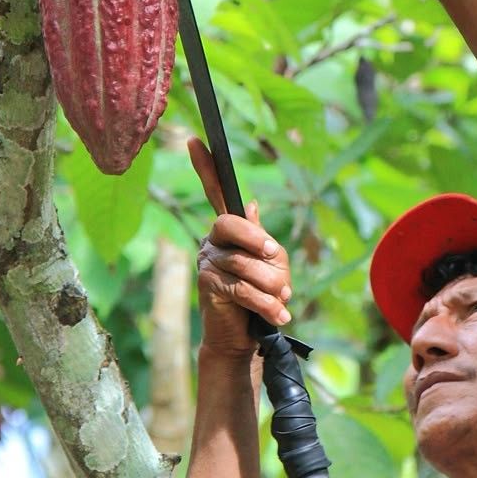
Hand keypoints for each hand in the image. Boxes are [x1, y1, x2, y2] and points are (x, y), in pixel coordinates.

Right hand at [189, 138, 292, 357]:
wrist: (244, 337)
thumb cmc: (260, 297)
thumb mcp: (270, 264)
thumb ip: (261, 238)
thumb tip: (250, 204)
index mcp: (229, 230)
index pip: (215, 193)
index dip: (206, 167)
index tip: (195, 140)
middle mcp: (213, 241)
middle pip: (230, 224)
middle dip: (257, 242)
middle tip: (273, 256)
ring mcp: (207, 262)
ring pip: (245, 264)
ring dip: (272, 287)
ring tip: (280, 301)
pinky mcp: (208, 286)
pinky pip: (242, 289)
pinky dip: (266, 304)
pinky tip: (277, 314)